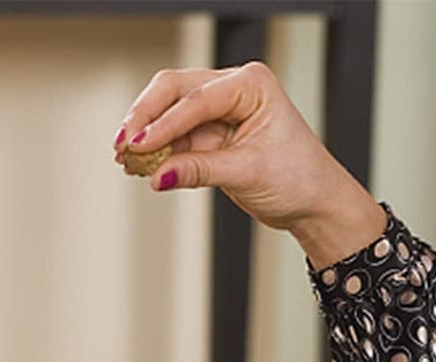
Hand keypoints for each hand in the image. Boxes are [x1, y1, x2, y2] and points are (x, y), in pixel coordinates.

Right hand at [114, 62, 386, 266]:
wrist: (314, 202)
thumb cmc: (298, 178)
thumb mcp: (247, 173)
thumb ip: (200, 170)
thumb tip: (158, 175)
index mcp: (250, 84)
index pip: (195, 99)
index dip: (163, 122)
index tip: (137, 143)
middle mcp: (232, 89)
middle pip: (174, 91)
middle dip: (144, 118)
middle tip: (121, 145)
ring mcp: (219, 112)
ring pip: (169, 115)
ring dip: (146, 137)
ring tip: (124, 161)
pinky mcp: (211, 136)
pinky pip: (175, 140)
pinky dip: (157, 153)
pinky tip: (139, 166)